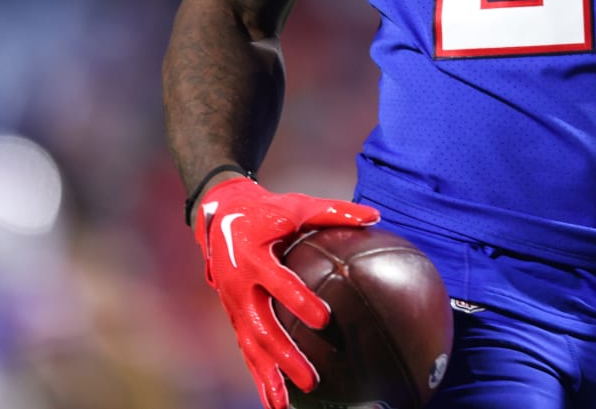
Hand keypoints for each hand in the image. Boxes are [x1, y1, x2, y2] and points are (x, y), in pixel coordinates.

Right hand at [192, 176, 380, 408]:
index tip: (324, 319)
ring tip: (286, 405)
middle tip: (311, 378)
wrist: (220, 215)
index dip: (298, 300)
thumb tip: (375, 217)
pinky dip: (258, 375)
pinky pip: (245, 348)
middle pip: (261, 326)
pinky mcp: (234, 314)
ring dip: (268, 376)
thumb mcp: (297, 206)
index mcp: (254, 256)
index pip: (278, 282)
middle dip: (285, 355)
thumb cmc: (267, 210)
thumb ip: (334, 212)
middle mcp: (239, 284)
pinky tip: (273, 400)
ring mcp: (233, 303)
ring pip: (250, 346)